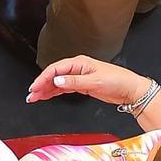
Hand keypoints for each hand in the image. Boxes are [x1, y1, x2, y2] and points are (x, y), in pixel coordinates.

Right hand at [29, 55, 147, 105]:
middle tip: (31, 95)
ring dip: (46, 89)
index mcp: (80, 63)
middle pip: (54, 75)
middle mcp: (78, 68)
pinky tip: (47, 96)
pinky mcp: (82, 85)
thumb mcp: (95, 82)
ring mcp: (79, 76)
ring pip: (57, 82)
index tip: (34, 87)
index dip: (43, 78)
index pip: (56, 69)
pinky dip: (54, 92)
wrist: (130, 90)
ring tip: (34, 97)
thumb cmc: (117, 81)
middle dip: (41, 84)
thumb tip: (57, 80)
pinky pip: (64, 88)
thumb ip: (75, 82)